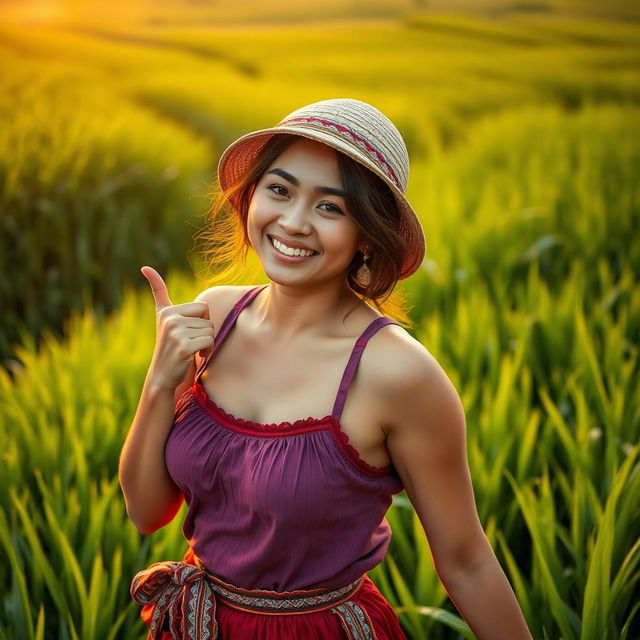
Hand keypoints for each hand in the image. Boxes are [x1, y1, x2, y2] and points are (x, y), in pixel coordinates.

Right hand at [141, 266, 214, 390]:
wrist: (163, 375)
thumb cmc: (170, 346)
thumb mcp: (164, 319)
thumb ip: (159, 295)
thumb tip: (146, 268)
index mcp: (167, 311)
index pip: (196, 304)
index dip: (177, 299)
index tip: (145, 270)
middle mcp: (169, 318)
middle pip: (207, 316)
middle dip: (206, 330)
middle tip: (194, 341)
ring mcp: (175, 332)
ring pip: (210, 330)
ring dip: (207, 342)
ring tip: (193, 349)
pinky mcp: (183, 345)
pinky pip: (209, 341)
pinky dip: (207, 350)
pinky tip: (196, 356)